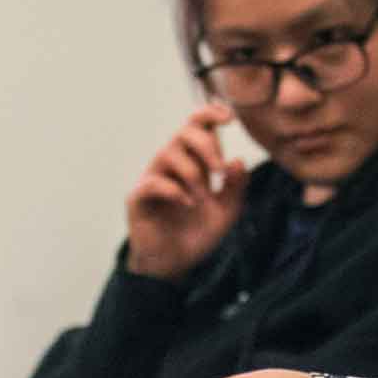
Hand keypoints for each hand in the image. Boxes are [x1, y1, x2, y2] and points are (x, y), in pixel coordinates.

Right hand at [125, 103, 249, 279]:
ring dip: (192, 173)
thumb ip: (237, 186)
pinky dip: (173, 190)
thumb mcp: (227, 211)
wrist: (176, 263)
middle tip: (220, 171)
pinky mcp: (138, 198)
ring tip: (201, 197)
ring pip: (168, 153)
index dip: (211, 114)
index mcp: (193, 160)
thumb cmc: (198, 231)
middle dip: (206, 146)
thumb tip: (238, 160)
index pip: (198, 125)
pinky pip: (152, 182)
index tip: (229, 118)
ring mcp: (153, 178)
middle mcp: (171, 164)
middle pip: (184, 132)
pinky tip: (187, 203)